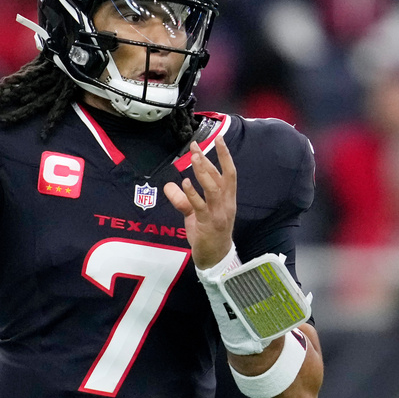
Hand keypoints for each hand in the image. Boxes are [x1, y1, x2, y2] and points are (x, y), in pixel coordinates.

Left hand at [164, 136, 236, 268]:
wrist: (216, 259)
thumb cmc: (208, 235)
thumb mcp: (194, 214)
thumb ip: (183, 199)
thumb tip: (169, 186)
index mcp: (228, 198)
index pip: (228, 172)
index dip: (224, 155)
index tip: (219, 139)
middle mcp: (226, 203)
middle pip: (221, 176)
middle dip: (209, 159)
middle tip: (196, 146)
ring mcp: (218, 213)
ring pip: (213, 188)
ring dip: (203, 172)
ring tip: (194, 157)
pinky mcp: (208, 223)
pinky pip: (200, 206)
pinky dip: (192, 193)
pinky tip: (185, 182)